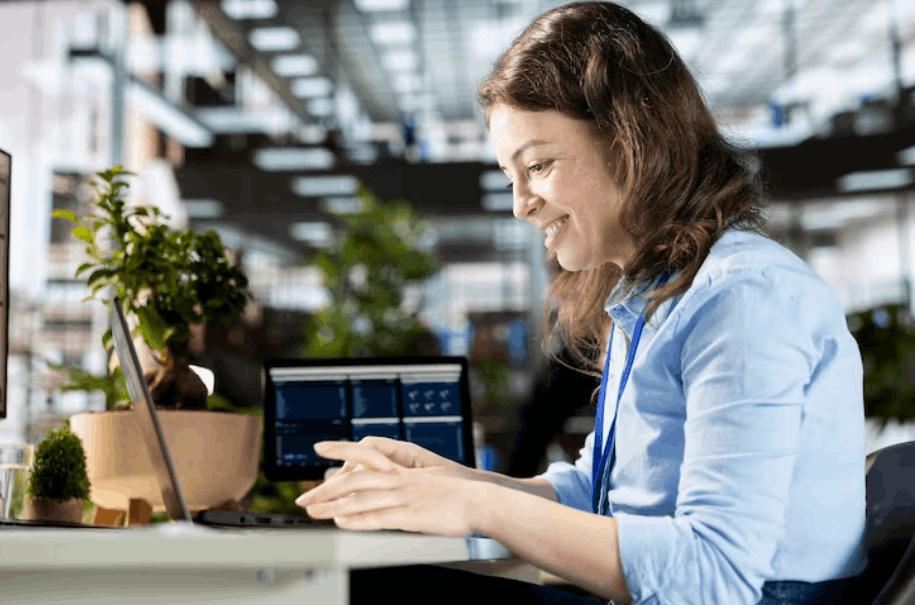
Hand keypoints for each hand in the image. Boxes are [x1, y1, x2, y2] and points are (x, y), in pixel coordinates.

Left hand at [295, 440, 489, 536]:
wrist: (479, 499)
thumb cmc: (455, 492)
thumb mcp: (426, 479)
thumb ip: (405, 480)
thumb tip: (388, 484)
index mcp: (402, 469)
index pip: (364, 452)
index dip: (340, 448)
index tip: (318, 447)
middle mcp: (398, 479)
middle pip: (353, 478)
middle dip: (325, 488)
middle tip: (304, 497)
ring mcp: (403, 496)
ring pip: (360, 497)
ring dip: (332, 506)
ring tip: (313, 512)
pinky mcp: (410, 515)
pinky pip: (377, 517)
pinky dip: (356, 520)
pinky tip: (340, 523)